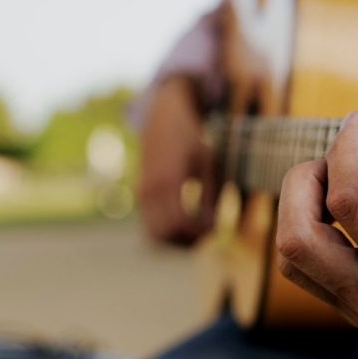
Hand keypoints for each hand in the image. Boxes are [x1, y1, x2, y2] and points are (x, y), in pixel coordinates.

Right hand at [137, 76, 217, 245]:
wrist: (161, 117)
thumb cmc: (190, 137)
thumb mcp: (207, 161)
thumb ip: (210, 193)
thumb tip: (213, 226)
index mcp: (168, 180)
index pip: (179, 222)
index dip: (200, 231)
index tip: (217, 225)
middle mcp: (150, 190)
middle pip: (164, 236)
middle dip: (188, 241)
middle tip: (209, 230)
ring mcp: (142, 194)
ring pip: (153, 236)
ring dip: (177, 240)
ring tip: (199, 228)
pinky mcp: (141, 197)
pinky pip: (150, 226)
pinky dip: (168, 232)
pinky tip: (187, 221)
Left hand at [276, 79, 357, 358]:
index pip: (347, 199)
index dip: (343, 148)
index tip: (356, 123)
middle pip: (298, 236)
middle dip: (302, 182)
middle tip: (330, 157)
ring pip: (294, 260)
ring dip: (297, 210)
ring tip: (327, 180)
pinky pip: (312, 276)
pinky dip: (312, 236)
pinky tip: (338, 210)